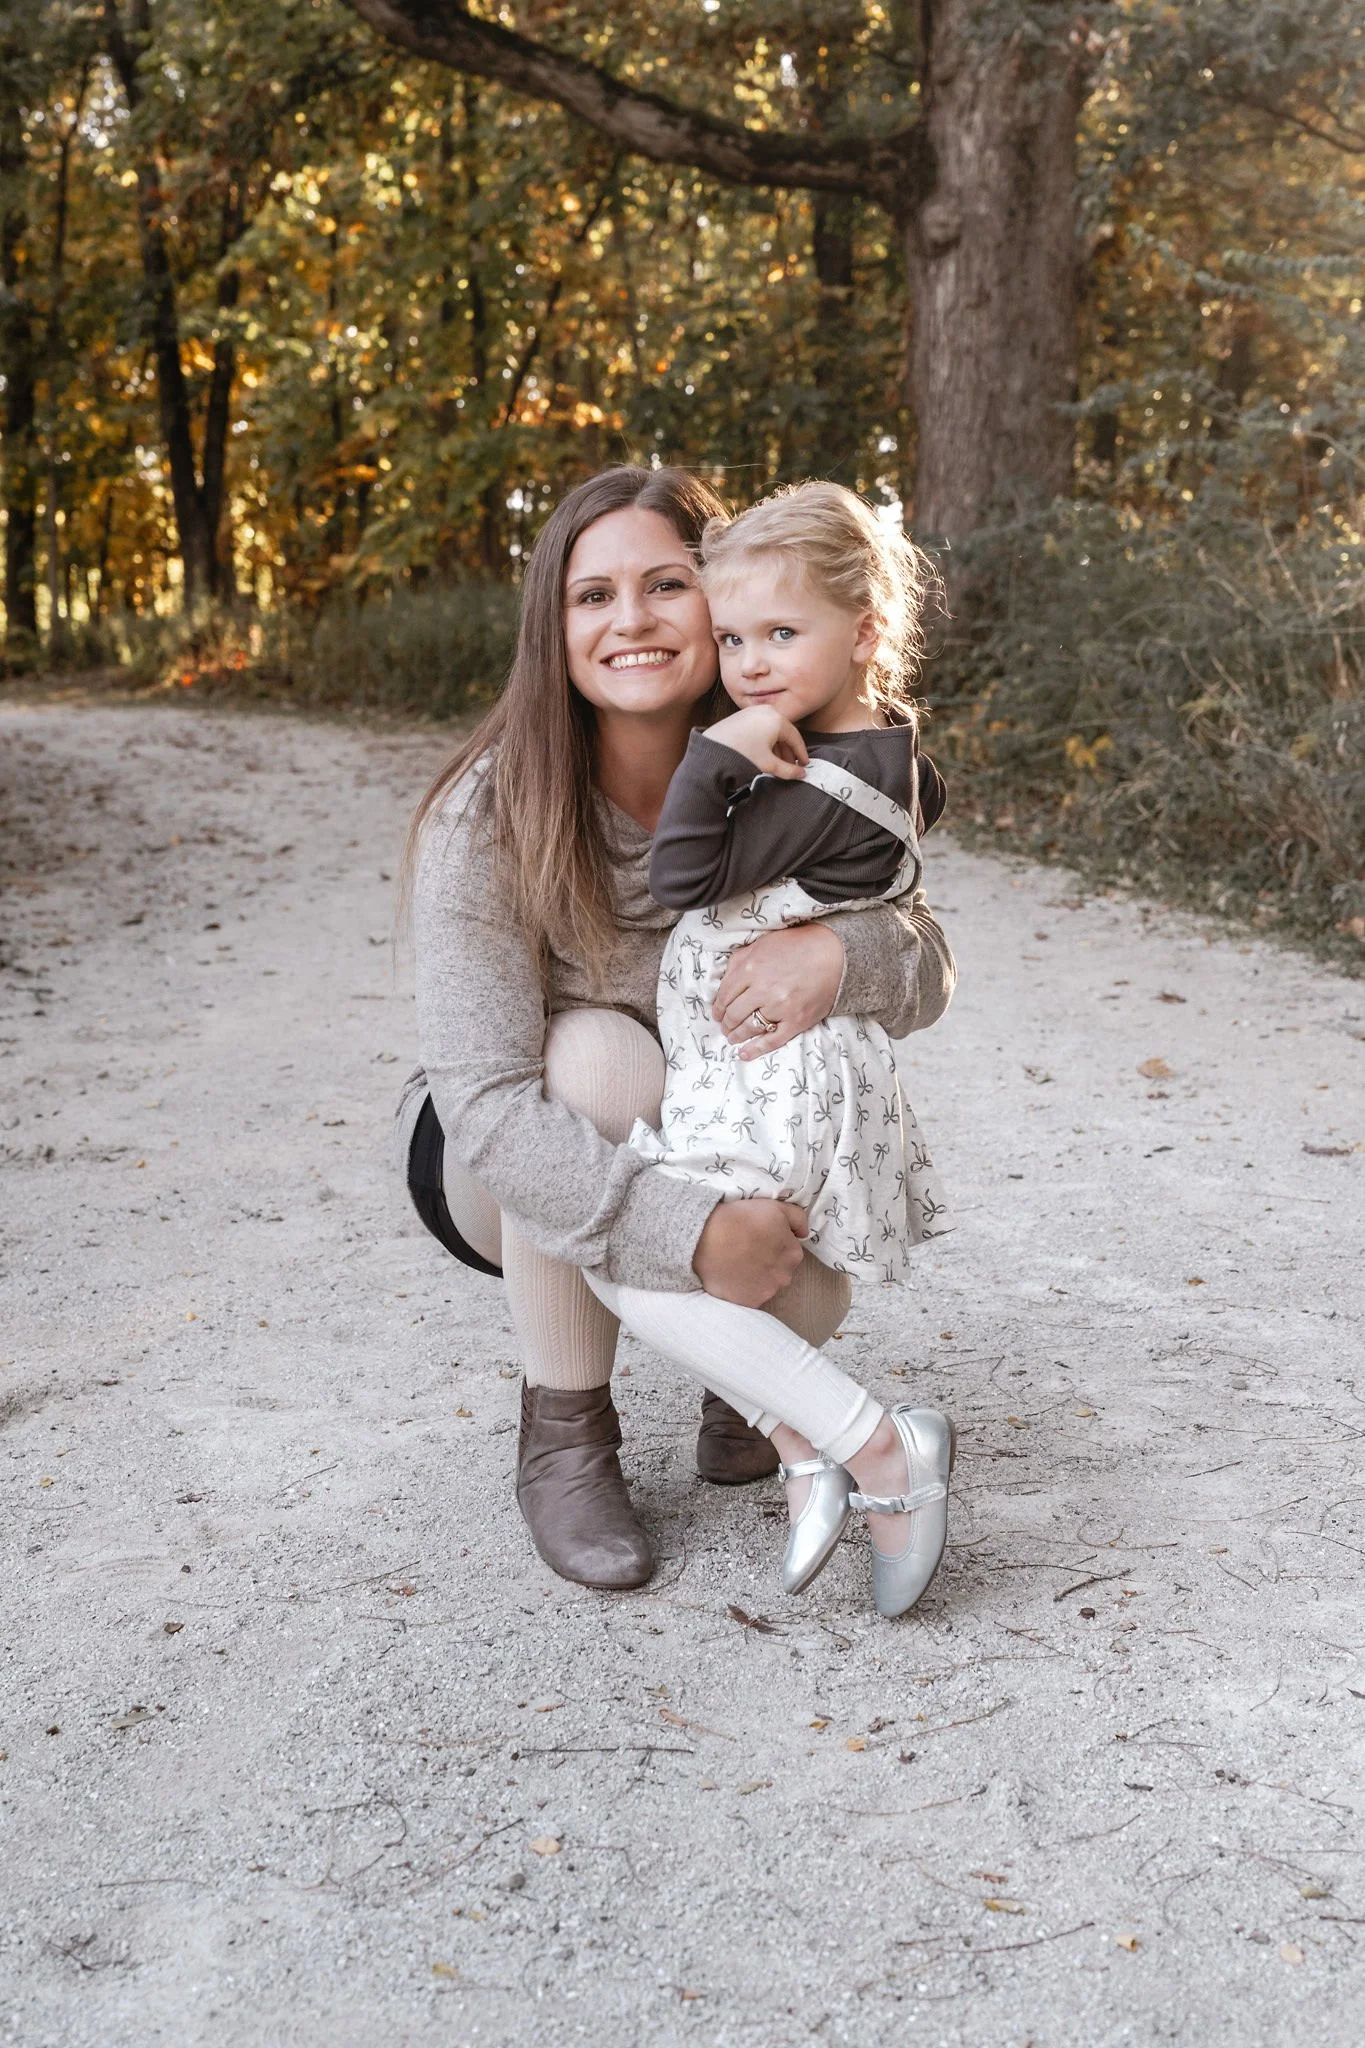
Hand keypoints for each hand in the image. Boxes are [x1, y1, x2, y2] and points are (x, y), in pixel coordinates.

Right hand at [693, 1198, 808, 1305]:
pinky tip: (730, 1275)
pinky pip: (749, 1296)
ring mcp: (767, 1292)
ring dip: (756, 1276)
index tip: (758, 1237)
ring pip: (765, 1284)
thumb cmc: (741, 1219)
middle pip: (779, 1270)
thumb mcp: (775, 1207)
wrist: (706, 1240)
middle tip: (746, 1250)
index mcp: (794, 1254)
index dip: (773, 1243)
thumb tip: (804, 1233)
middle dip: (767, 1262)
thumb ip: (798, 1218)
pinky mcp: (748, 1303)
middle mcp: (785, 1276)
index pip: (789, 1250)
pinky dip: (742, 1288)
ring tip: (736, 1263)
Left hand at [707, 706, 807, 778]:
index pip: (796, 738)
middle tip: (791, 766)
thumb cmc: (740, 754)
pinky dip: (766, 740)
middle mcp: (767, 711)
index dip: (801, 753)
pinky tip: (764, 754)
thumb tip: (801, 775)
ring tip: (777, 763)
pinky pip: (761, 727)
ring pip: (773, 730)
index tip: (804, 764)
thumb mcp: (768, 765)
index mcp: (777, 719)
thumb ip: (788, 771)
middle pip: (784, 733)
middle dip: (788, 751)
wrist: (712, 749)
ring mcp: (754, 711)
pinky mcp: (743, 715)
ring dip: (777, 747)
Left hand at [713, 923, 843, 1059]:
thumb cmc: (798, 945)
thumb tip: (724, 980)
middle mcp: (762, 989)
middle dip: (726, 1023)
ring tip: (733, 1037)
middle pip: (734, 1014)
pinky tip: (744, 1054)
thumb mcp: (763, 944)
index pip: (725, 995)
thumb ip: (740, 960)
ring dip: (736, 1035)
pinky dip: (756, 1049)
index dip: (718, 1007)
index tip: (717, 1013)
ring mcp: (780, 1007)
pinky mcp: (796, 1021)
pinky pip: (772, 1040)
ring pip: (748, 1028)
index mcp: (751, 968)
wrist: (835, 954)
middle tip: (724, 1026)